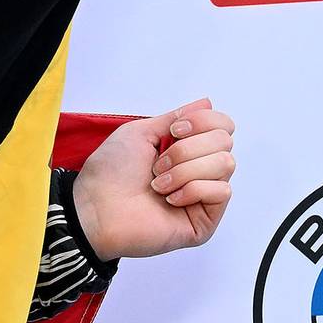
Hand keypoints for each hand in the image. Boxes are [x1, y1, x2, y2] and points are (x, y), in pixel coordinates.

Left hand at [72, 98, 235, 259]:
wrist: (96, 208)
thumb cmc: (110, 172)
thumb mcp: (140, 132)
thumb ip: (175, 117)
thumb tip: (206, 103)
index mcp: (184, 148)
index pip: (222, 125)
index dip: (202, 122)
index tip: (174, 131)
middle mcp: (198, 170)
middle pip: (224, 141)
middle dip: (186, 149)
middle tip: (157, 164)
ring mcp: (204, 195)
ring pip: (225, 164)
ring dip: (185, 170)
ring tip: (158, 184)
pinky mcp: (206, 219)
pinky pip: (221, 191)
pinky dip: (192, 190)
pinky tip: (170, 200)